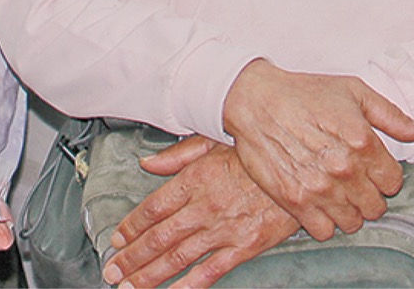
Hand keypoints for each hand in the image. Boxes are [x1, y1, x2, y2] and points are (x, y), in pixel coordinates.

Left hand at [101, 135, 298, 288]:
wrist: (300, 166)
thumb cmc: (256, 151)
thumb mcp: (214, 140)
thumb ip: (178, 154)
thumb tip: (148, 162)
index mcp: (195, 178)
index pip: (153, 207)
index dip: (132, 226)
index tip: (117, 239)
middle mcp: (204, 206)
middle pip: (160, 237)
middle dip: (132, 257)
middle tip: (113, 272)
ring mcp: (224, 229)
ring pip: (179, 257)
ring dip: (151, 275)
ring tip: (131, 287)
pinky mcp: (245, 246)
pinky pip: (212, 271)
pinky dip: (190, 286)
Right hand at [222, 61, 413, 240]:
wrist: (255, 99)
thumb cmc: (304, 92)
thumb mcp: (353, 90)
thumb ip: (391, 115)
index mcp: (362, 142)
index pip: (394, 182)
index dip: (383, 174)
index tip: (370, 166)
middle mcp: (344, 169)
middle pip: (376, 206)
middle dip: (368, 193)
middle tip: (351, 177)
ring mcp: (319, 188)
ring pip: (353, 223)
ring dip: (348, 209)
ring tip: (335, 189)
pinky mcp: (295, 201)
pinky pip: (324, 231)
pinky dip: (324, 220)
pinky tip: (318, 199)